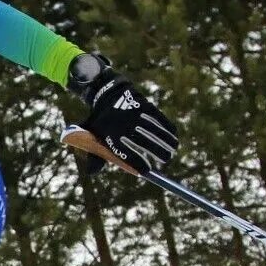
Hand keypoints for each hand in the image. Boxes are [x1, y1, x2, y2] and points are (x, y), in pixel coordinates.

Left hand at [67, 51, 178, 174]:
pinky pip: (158, 118)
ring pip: (154, 130)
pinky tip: (174, 136)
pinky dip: (168, 128)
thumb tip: (91, 173)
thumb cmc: (101, 121)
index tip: (147, 171)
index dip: (137, 162)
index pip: (125, 152)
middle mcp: (123, 124)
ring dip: (166, 141)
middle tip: (166, 160)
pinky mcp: (144, 104)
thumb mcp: (92, 136)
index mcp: (110, 134)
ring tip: (172, 151)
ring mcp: (135, 113)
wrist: (106, 92)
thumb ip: (95, 154)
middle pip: (144, 141)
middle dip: (158, 152)